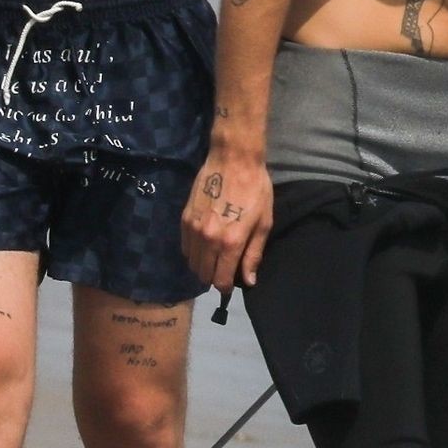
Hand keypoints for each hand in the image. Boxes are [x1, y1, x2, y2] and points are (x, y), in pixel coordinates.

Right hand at [183, 152, 273, 294]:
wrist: (233, 159)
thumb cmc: (255, 189)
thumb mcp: (263, 223)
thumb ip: (253, 254)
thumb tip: (249, 280)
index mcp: (230, 243)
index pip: (221, 280)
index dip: (226, 287)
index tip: (230, 285)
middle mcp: (208, 240)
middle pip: (204, 274)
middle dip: (214, 277)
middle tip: (224, 269)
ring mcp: (193, 229)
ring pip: (192, 262)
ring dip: (202, 265)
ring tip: (214, 257)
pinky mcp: (184, 218)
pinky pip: (184, 247)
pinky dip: (193, 252)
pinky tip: (204, 245)